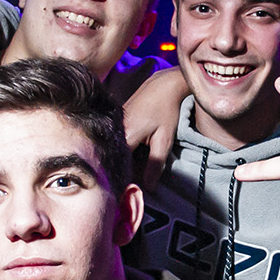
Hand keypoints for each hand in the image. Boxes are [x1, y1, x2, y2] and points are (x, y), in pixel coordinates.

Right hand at [122, 66, 189, 190]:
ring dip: (122, 162)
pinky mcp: (116, 122)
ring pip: (114, 151)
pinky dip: (123, 151)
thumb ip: (155, 164)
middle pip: (114, 160)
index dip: (123, 181)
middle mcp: (114, 131)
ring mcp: (113, 125)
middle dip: (122, 173)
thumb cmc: (166, 110)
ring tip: (132, 171)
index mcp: (125, 136)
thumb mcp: (164, 139)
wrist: (163, 85)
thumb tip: (148, 188)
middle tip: (130, 187)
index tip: (127, 194)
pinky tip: (132, 156)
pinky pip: (116, 142)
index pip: (118, 167)